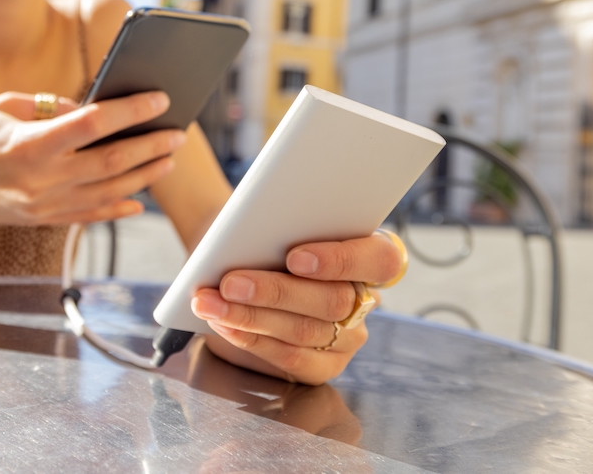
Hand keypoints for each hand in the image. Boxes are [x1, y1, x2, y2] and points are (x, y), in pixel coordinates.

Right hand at [0, 91, 186, 227]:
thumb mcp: (2, 106)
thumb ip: (52, 108)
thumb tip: (93, 109)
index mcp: (28, 144)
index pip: (94, 124)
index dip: (131, 110)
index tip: (159, 98)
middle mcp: (40, 180)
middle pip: (111, 163)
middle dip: (151, 146)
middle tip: (178, 132)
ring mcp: (42, 206)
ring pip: (108, 193)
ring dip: (144, 176)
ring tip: (167, 158)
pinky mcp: (40, 221)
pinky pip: (89, 216)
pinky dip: (118, 208)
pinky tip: (139, 198)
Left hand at [191, 231, 406, 385]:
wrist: (237, 261)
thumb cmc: (262, 236)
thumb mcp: (273, 225)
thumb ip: (279, 230)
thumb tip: (253, 240)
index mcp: (370, 256)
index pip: (381, 259)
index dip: (341, 260)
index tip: (294, 257)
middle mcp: (365, 300)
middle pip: (333, 300)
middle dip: (275, 291)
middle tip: (230, 283)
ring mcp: (347, 338)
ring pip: (305, 331)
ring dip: (250, 316)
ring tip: (211, 303)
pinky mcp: (322, 367)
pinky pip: (290, 358)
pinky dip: (250, 339)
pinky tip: (223, 324)